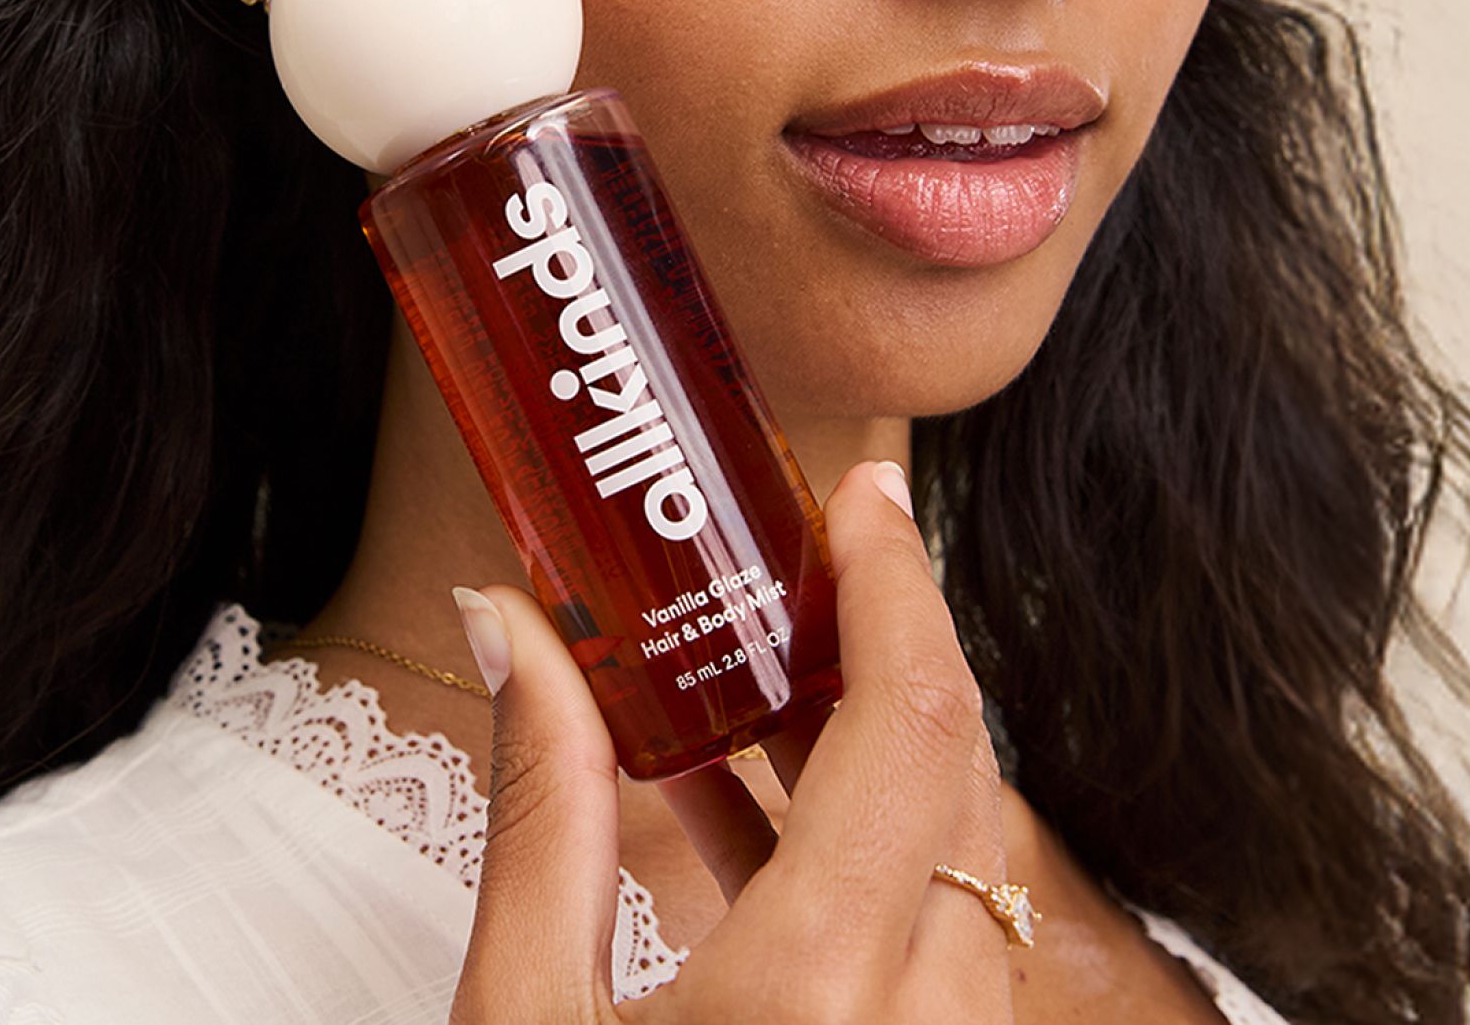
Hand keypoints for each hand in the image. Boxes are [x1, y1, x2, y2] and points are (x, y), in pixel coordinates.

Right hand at [448, 461, 1019, 1023]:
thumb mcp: (526, 1016)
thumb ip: (539, 819)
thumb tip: (507, 627)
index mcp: (811, 990)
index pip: (910, 726)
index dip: (894, 585)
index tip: (859, 497)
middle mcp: (918, 1023)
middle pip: (955, 773)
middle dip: (881, 648)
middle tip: (795, 565)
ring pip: (962, 856)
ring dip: (870, 753)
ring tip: (751, 674)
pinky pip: (935, 936)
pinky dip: (861, 854)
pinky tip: (738, 805)